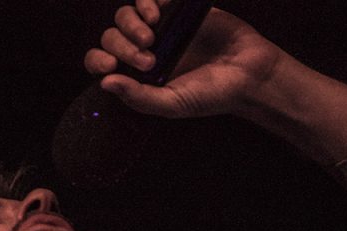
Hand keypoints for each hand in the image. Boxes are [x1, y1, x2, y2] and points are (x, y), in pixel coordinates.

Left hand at [84, 4, 283, 119]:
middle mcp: (142, 50)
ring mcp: (158, 28)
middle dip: (122, 45)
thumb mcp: (171, 104)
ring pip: (124, 15)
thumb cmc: (210, 95)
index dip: (98, 60)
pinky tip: (157, 14)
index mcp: (135, 75)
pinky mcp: (176, 9)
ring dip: (130, 23)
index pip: (101, 63)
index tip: (111, 65)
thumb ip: (138, 97)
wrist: (249, 73)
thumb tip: (104, 83)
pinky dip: (146, 1)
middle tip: (147, 58)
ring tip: (151, 34)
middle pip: (111, 37)